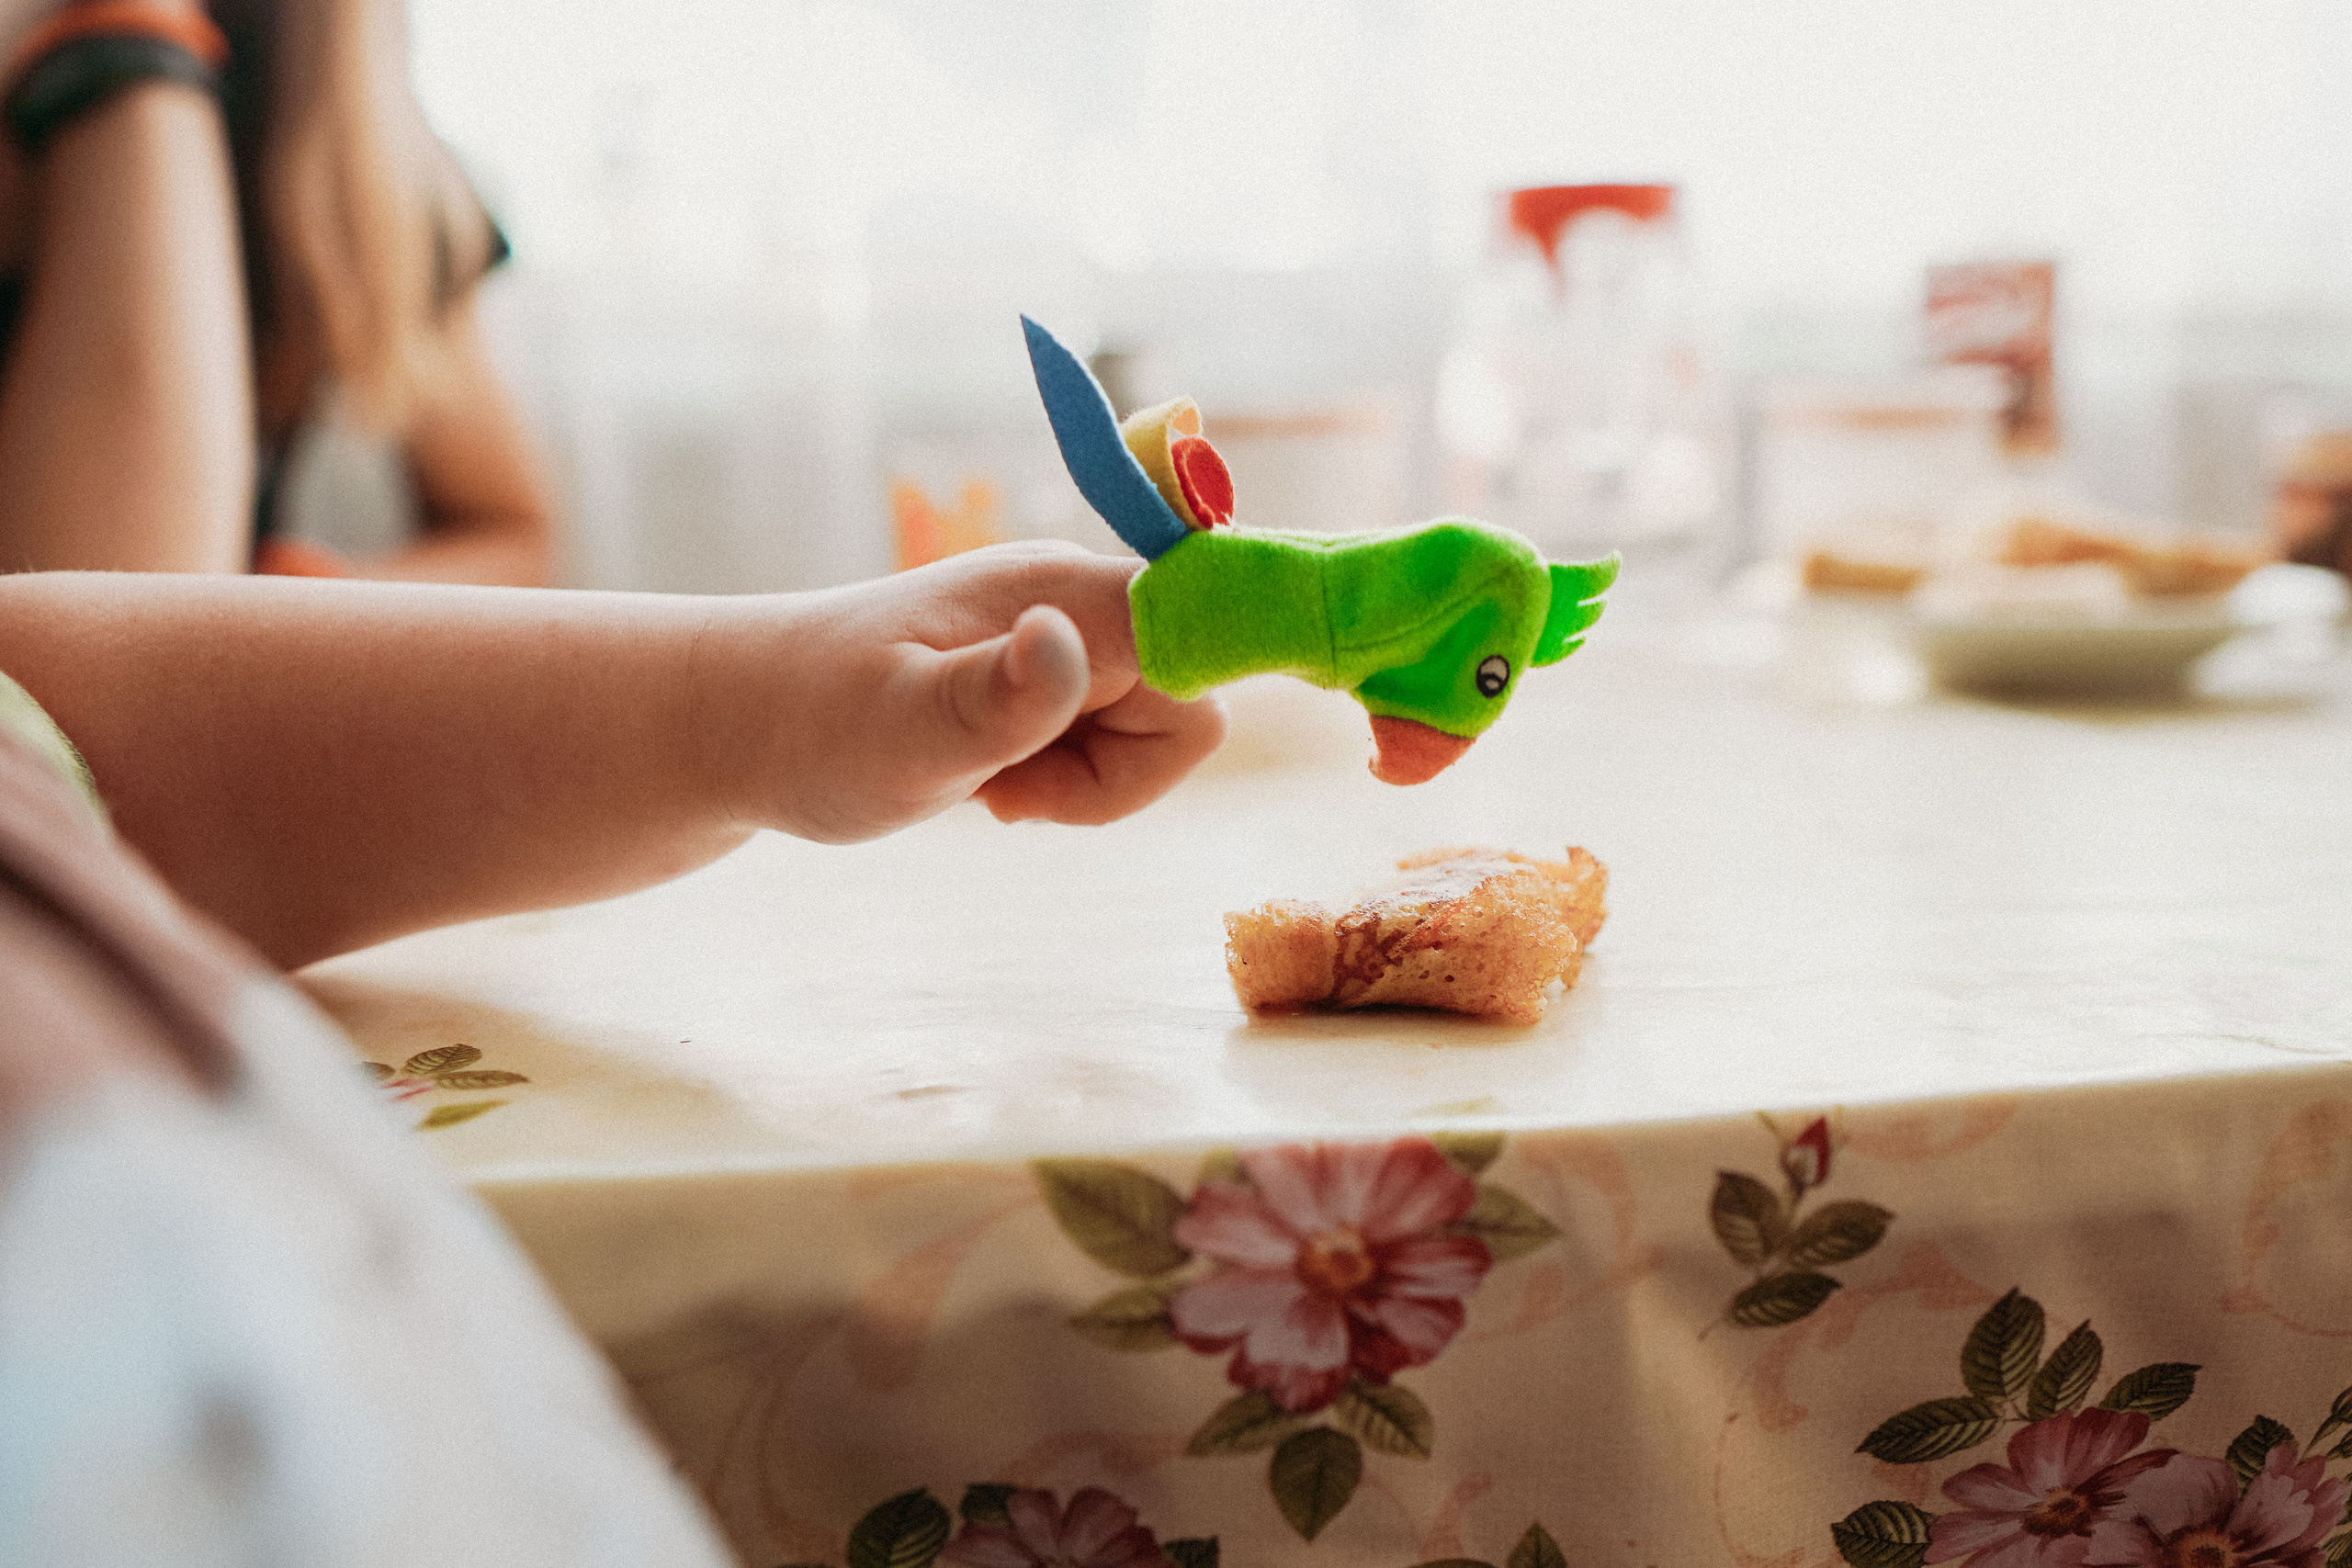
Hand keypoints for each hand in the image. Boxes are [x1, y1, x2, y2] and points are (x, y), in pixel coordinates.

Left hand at [732, 540, 1225, 842]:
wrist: (744, 725)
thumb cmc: (809, 726)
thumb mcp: (898, 730)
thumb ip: (995, 697)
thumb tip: (1064, 643)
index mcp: (1063, 592)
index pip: (1204, 631)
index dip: (1196, 694)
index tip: (1106, 753)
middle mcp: (1078, 603)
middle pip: (1193, 701)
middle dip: (1121, 774)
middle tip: (1008, 786)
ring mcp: (1067, 642)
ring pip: (1159, 736)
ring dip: (1087, 787)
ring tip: (988, 781)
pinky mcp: (1052, 682)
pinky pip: (1116, 748)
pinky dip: (1065, 785)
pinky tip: (988, 779)